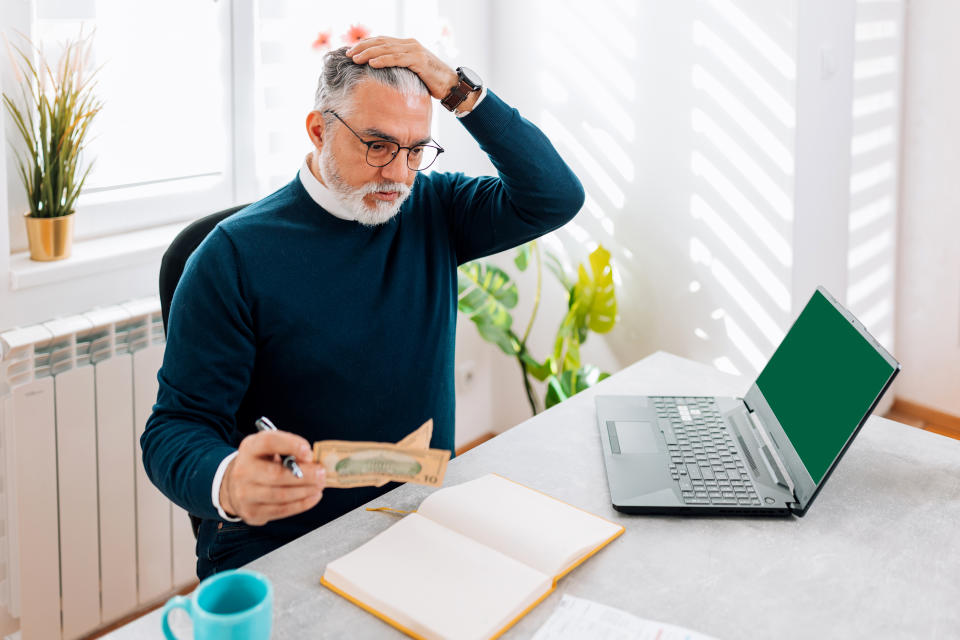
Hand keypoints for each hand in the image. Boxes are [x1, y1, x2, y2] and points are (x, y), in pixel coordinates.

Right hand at [220, 430, 324, 525]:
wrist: (234, 486)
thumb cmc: (261, 463)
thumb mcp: (270, 449)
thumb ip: (290, 450)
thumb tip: (314, 462)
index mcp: (249, 448)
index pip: (269, 442)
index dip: (291, 445)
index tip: (309, 452)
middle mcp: (243, 470)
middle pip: (276, 474)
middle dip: (305, 475)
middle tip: (322, 474)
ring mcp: (245, 494)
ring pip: (280, 495)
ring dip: (305, 491)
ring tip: (320, 485)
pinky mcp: (252, 512)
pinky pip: (281, 510)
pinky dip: (301, 504)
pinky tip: (313, 497)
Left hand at [346, 36, 462, 102]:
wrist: (451, 85)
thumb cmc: (431, 82)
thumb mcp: (411, 72)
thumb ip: (399, 69)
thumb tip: (382, 76)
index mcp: (406, 45)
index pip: (382, 41)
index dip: (366, 44)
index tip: (351, 50)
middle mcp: (410, 44)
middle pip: (381, 42)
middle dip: (363, 47)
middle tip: (348, 53)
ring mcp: (415, 51)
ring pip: (387, 49)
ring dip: (369, 53)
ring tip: (355, 58)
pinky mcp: (419, 60)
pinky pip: (397, 59)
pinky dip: (384, 60)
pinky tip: (372, 63)